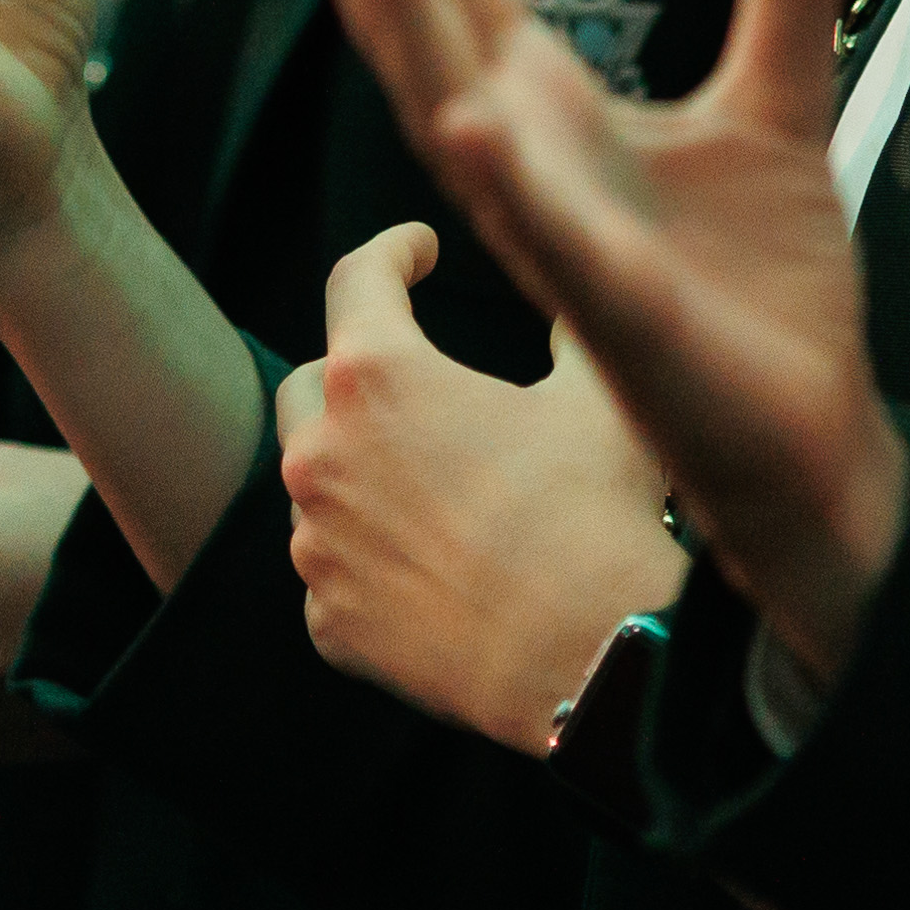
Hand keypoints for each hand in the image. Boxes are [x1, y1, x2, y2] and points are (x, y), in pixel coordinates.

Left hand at [276, 222, 685, 753]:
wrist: (588, 658)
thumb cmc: (592, 512)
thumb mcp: (596, 396)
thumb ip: (571, 331)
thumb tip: (573, 304)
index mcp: (376, 377)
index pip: (357, 279)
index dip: (392, 252)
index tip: (417, 251)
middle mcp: (321, 453)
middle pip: (313, 384)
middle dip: (358, 374)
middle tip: (418, 383)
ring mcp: (315, 544)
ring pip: (316, 484)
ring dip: (361, 473)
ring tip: (436, 487)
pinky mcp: (327, 618)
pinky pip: (335, 571)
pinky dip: (371, 560)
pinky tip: (433, 570)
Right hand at [286, 0, 904, 693]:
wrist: (802, 439)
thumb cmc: (762, 285)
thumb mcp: (783, 100)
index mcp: (547, 94)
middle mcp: (520, 147)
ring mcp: (552, 226)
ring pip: (449, 104)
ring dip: (403, 21)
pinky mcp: (614, 308)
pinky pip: (547, 234)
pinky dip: (504, 174)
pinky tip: (470, 115)